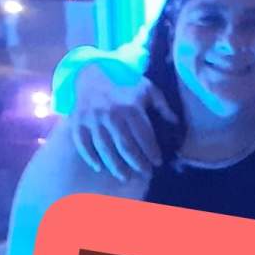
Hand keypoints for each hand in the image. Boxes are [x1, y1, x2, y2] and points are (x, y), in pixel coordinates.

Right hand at [70, 64, 176, 179]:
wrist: (92, 77)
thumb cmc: (124, 86)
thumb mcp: (147, 90)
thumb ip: (163, 106)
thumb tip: (176, 123)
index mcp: (130, 107)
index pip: (144, 135)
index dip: (151, 151)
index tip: (158, 162)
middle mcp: (111, 115)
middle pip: (125, 145)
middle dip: (137, 162)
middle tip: (145, 174)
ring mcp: (93, 120)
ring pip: (105, 148)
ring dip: (116, 165)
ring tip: (126, 177)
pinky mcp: (78, 124)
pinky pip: (83, 144)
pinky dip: (91, 157)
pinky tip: (100, 168)